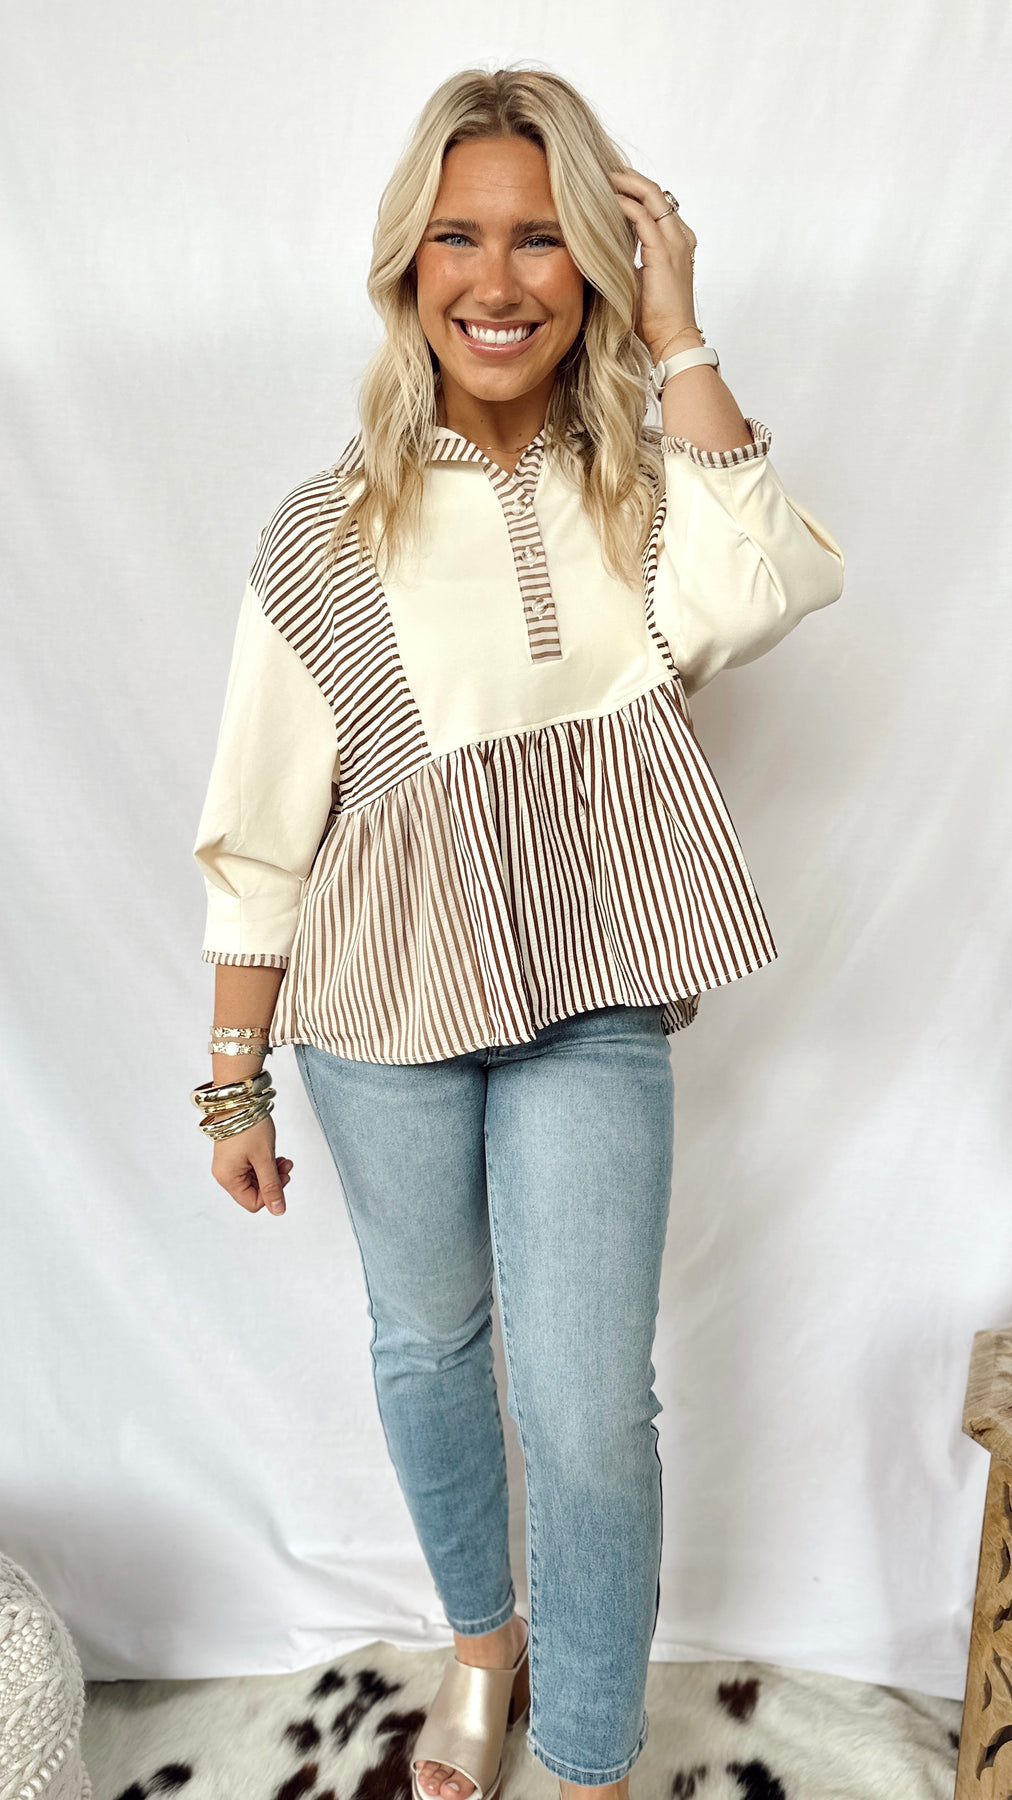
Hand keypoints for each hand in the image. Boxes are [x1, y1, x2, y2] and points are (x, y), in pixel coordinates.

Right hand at [211, 1116, 291, 1215]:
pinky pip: (251, 1168)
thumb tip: (278, 1211)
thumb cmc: (248, 1125)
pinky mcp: (234, 1155)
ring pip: (255, 1180)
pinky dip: (264, 1164)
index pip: (253, 1203)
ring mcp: (229, 1164)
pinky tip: (275, 1156)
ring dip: (271, 1172)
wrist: (240, 1098)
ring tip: (283, 1159)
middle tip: (286, 1166)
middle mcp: (225, 1174)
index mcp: (228, 1178)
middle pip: (254, 1192)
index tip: (283, 1176)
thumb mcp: (264, 1159)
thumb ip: (272, 1186)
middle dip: (273, 1181)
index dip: (271, 1194)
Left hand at [609, 167, 700, 362]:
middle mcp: (680, 237)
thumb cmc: (655, 319)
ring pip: (651, 196)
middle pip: (656, 192)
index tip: (611, 185)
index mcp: (678, 243)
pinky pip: (643, 216)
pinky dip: (623, 204)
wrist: (673, 338)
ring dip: (626, 183)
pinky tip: (605, 200)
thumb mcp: (638, 281)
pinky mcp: (664, 252)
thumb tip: (599, 252)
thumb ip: (626, 260)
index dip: (635, 190)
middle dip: (629, 178)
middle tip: (604, 171)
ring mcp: (675, 242)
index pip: (658, 205)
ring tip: (602, 177)